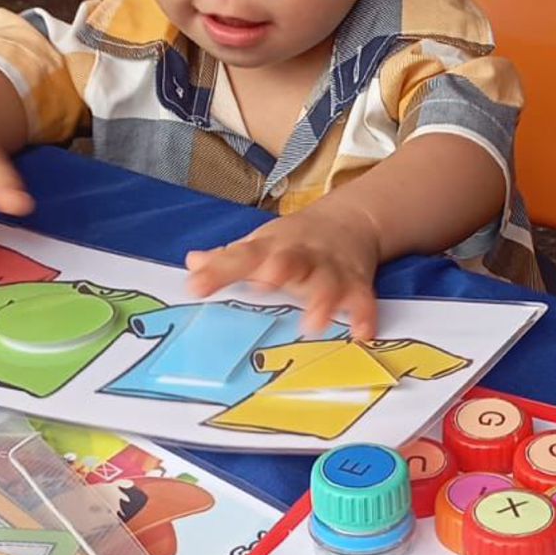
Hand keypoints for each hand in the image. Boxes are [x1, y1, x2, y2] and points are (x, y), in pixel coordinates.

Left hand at [184, 204, 382, 338]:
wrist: (350, 221)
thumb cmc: (293, 243)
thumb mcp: (260, 245)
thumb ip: (227, 260)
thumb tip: (192, 263)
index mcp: (271, 247)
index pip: (241, 256)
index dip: (219, 271)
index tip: (196, 287)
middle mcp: (301, 256)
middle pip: (289, 260)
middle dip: (280, 270)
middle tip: (266, 282)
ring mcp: (330, 269)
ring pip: (327, 282)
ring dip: (322, 300)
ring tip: (314, 322)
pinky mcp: (357, 283)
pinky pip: (363, 300)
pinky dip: (364, 316)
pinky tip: (362, 333)